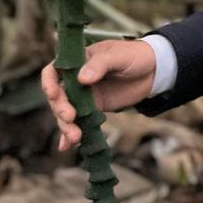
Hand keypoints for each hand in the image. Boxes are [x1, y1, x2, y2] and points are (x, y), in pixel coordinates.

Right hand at [41, 39, 157, 151]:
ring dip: (66, 126)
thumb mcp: (119, 56)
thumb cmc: (135, 56)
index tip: (54, 95)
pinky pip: (79, 122)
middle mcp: (76, 79)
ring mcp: (84, 96)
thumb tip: (82, 79)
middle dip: (60, 109)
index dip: (49, 83)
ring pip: (66, 113)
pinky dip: (70, 135)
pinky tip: (66, 146)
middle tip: (71, 118)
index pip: (53, 71)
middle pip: (58, 96)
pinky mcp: (94, 109)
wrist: (153, 70)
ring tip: (75, 137)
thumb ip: (101, 64)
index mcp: (78, 61)